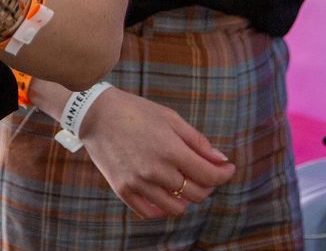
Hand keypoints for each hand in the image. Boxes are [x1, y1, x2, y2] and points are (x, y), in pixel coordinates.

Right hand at [78, 87, 237, 218]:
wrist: (96, 114)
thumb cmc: (137, 112)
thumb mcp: (171, 118)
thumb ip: (198, 142)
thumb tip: (221, 160)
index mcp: (171, 150)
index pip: (209, 176)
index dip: (224, 174)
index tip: (228, 169)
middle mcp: (155, 171)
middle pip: (196, 194)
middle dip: (207, 185)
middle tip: (204, 172)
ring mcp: (138, 184)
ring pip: (176, 208)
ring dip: (186, 198)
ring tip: (183, 182)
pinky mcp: (123, 191)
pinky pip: (151, 213)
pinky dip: (162, 207)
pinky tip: (165, 192)